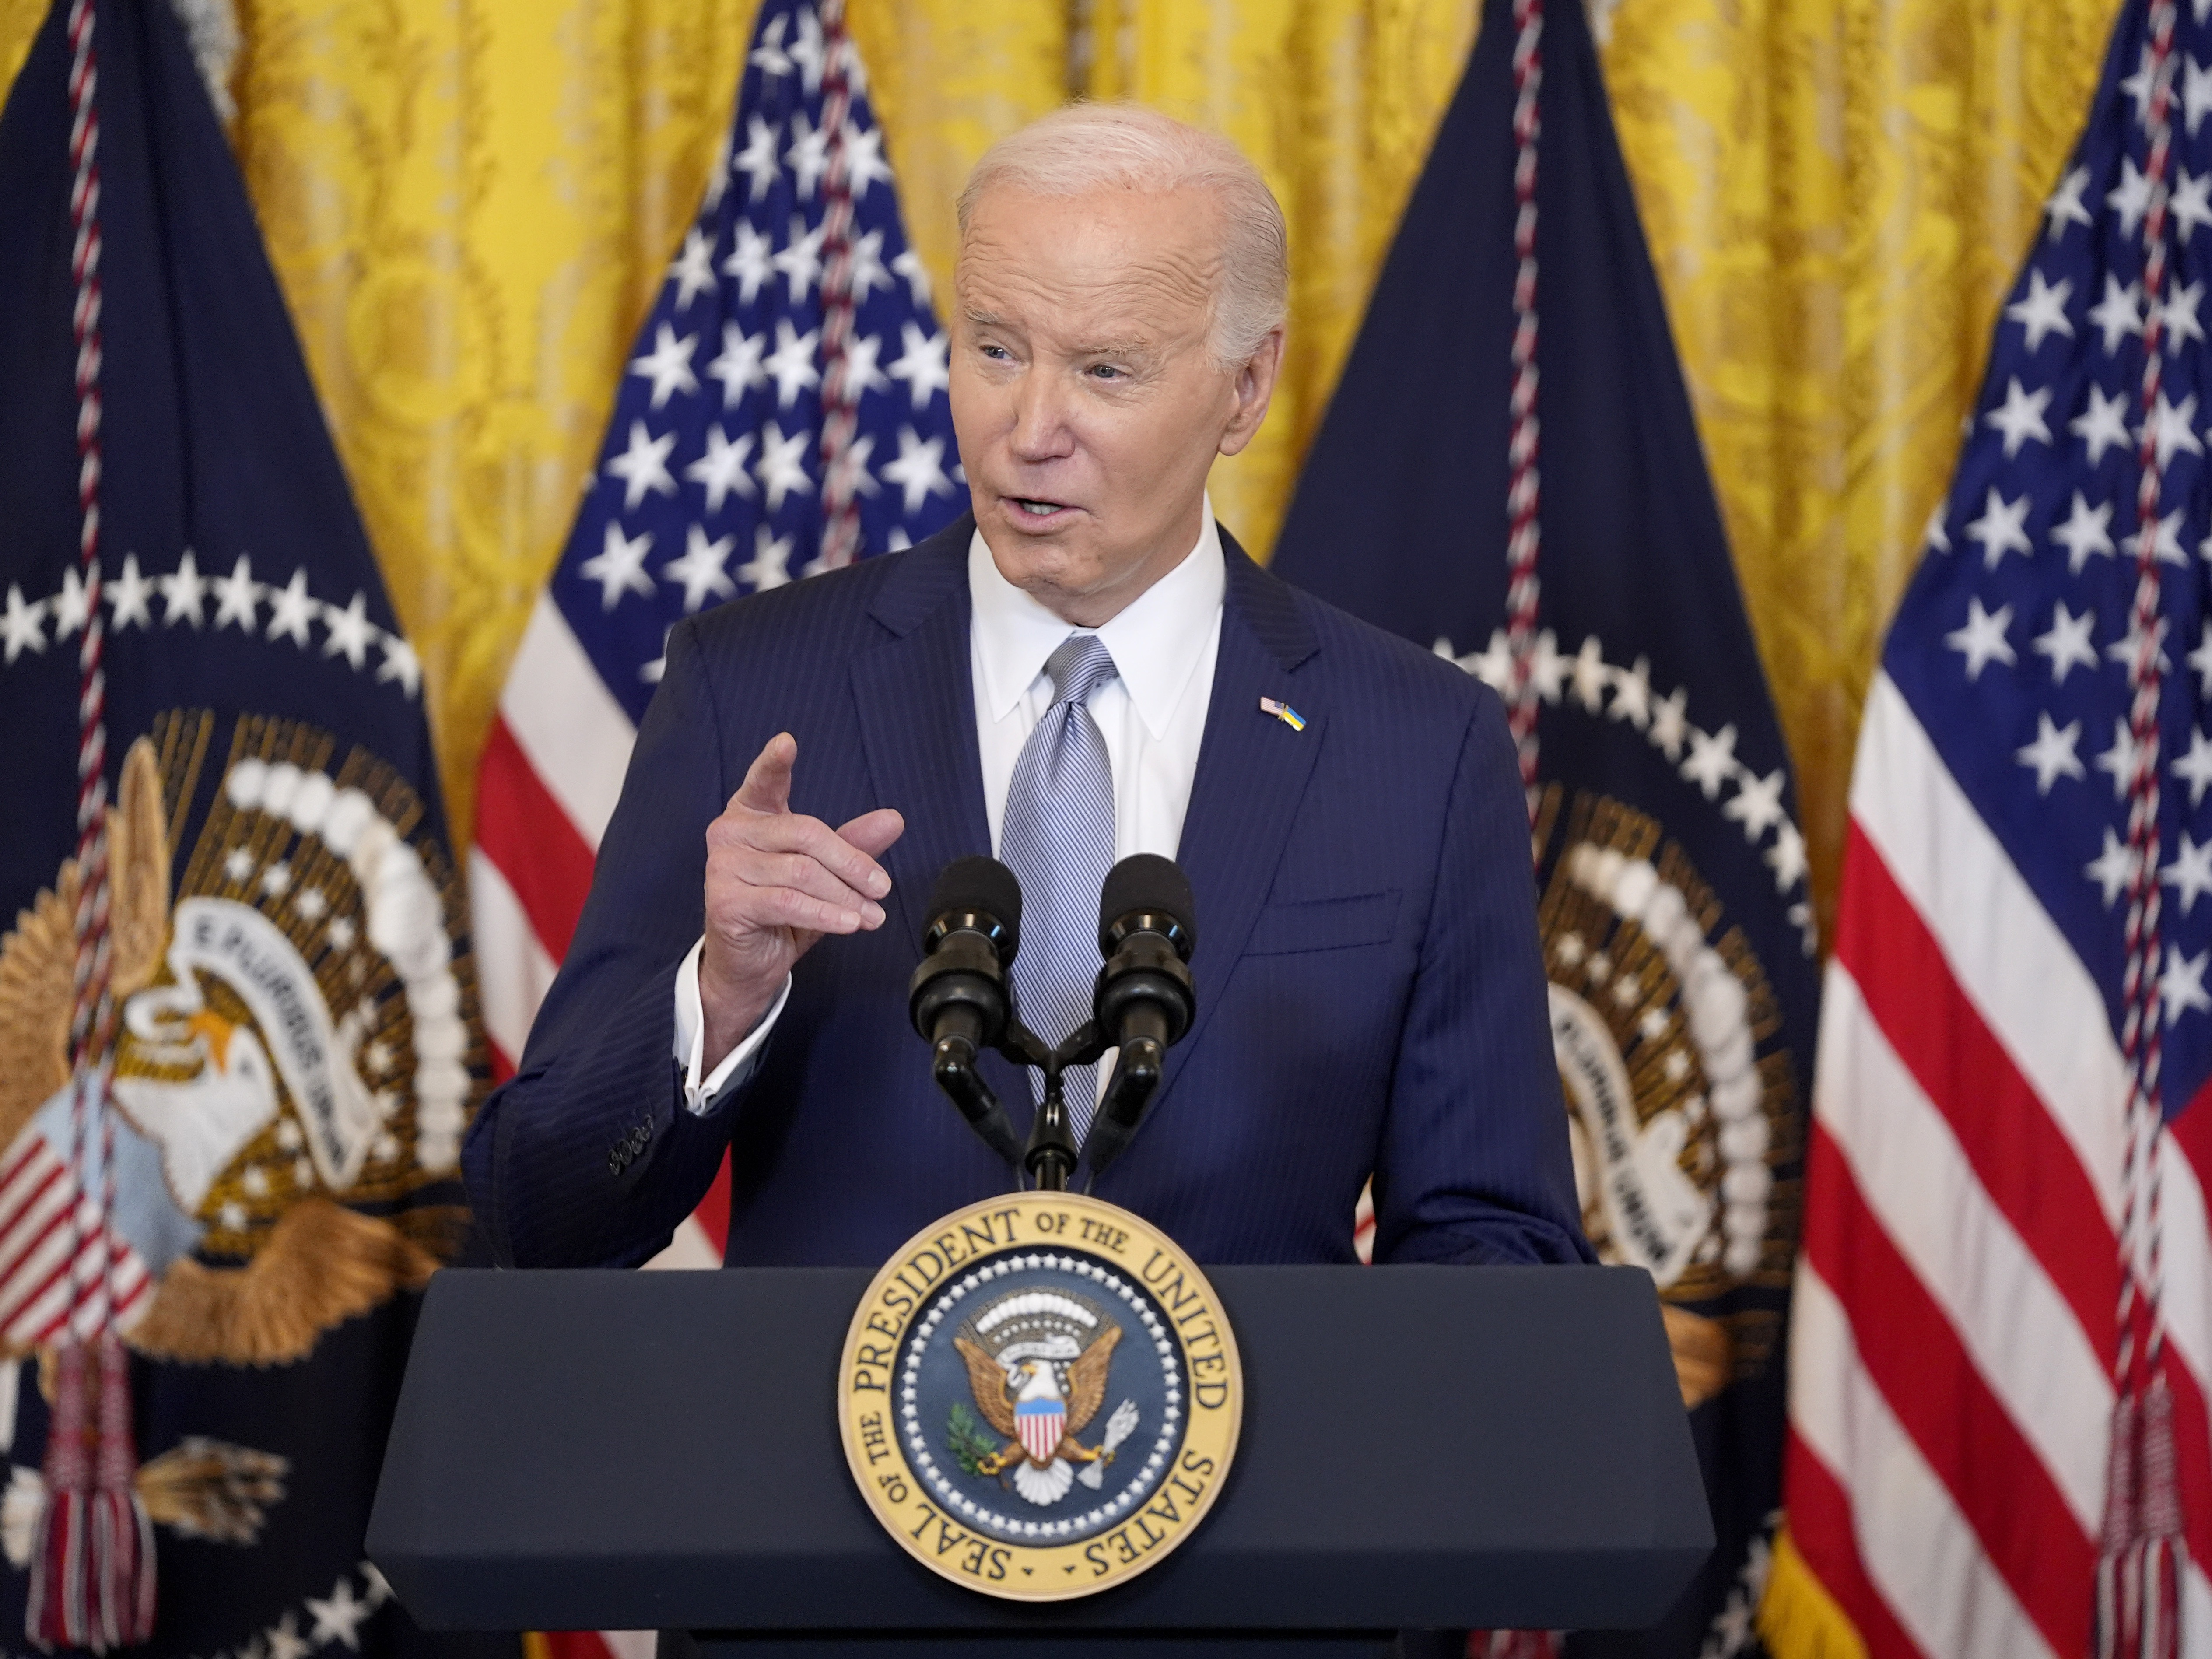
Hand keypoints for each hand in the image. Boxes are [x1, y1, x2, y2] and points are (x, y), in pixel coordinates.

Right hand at [699, 733, 903, 1070]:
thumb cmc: (783, 913)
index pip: (763, 783)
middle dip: (852, 862)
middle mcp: (730, 834)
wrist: (749, 965)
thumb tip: (894, 819)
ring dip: (846, 896)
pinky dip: (826, 913)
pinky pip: (787, 902)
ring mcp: (723, 867)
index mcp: (751, 816)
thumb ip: (853, 844)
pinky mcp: (725, 901)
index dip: (774, 763)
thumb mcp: (825, 875)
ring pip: (801, 871)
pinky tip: (849, 923)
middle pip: (806, 833)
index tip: (787, 742)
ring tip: (872, 915)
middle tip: (882, 887)